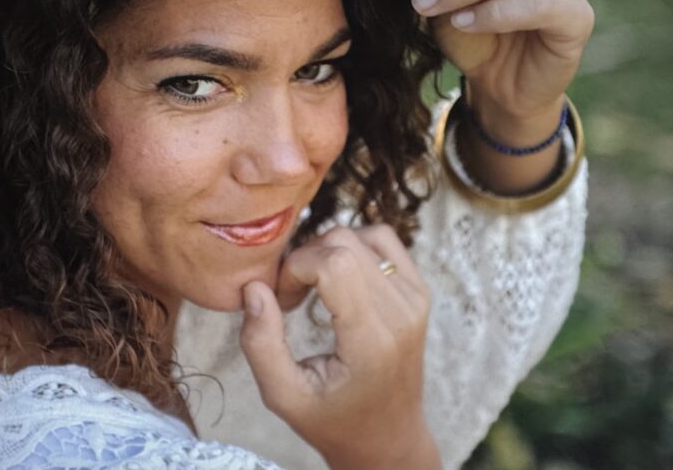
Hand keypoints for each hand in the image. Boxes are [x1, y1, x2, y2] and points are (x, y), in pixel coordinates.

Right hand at [239, 226, 440, 469]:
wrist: (389, 438)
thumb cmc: (334, 421)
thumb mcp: (284, 396)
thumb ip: (260, 344)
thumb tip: (253, 288)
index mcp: (373, 339)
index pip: (334, 263)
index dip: (294, 269)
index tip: (281, 301)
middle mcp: (402, 311)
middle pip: (343, 242)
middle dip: (304, 260)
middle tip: (291, 299)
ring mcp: (416, 296)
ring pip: (361, 234)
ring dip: (325, 251)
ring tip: (312, 289)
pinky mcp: (419, 288)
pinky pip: (382, 239)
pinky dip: (351, 248)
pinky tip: (337, 280)